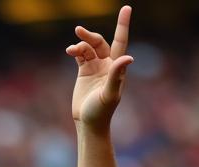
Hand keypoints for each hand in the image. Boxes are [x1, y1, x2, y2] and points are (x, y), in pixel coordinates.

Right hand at [67, 5, 133, 130]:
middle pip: (100, 42)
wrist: (88, 123)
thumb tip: (128, 57)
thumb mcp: (109, 94)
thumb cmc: (101, 111)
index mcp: (116, 67)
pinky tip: (70, 51)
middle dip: (90, 36)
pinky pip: (80, 55)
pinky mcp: (84, 72)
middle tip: (79, 31)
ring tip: (71, 49)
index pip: (120, 41)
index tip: (126, 8)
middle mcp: (107, 64)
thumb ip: (116, 75)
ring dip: (80, 45)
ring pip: (88, 48)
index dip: (122, 25)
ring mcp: (95, 67)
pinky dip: (75, 51)